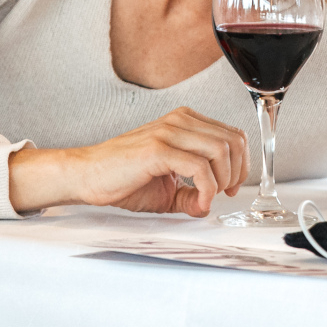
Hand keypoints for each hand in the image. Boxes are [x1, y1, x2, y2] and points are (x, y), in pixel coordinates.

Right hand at [8, 107, 248, 217]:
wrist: (85, 177)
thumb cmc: (121, 179)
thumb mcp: (166, 189)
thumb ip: (191, 194)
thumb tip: (208, 205)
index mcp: (184, 122)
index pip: (232, 135)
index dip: (240, 164)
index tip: (230, 187)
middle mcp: (179, 121)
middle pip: (234, 140)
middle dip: (237, 172)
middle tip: (224, 194)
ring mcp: (168, 132)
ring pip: (221, 150)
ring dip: (222, 181)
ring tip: (207, 198)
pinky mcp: (158, 149)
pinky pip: (200, 167)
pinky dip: (206, 189)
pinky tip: (197, 202)